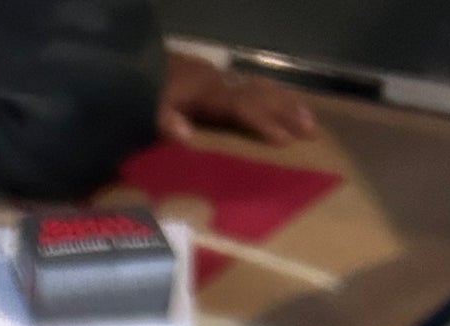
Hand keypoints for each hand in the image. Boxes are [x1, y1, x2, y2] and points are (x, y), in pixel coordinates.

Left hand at [158, 52, 317, 146]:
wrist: (138, 63)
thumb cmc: (144, 93)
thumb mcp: (148, 109)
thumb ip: (165, 122)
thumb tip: (186, 138)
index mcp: (207, 92)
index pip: (242, 107)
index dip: (263, 122)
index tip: (284, 139)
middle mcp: (221, 82)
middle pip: (260, 96)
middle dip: (287, 112)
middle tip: (312, 130)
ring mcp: (223, 78)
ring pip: (262, 87)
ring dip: (286, 103)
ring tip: (309, 120)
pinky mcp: (221, 79)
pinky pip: (254, 85)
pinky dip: (273, 94)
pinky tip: (287, 103)